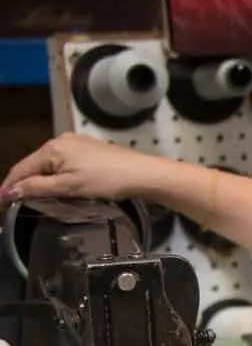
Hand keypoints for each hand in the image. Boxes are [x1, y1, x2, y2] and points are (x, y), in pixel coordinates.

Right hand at [0, 133, 161, 205]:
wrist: (142, 173)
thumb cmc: (107, 180)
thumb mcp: (68, 187)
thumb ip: (37, 188)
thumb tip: (10, 191)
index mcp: (52, 148)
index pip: (20, 169)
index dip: (9, 188)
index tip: (0, 204)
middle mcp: (60, 140)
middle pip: (33, 165)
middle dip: (23, 184)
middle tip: (14, 204)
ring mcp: (76, 143)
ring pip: (48, 165)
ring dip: (40, 180)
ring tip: (33, 198)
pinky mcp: (88, 149)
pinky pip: (63, 163)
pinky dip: (56, 176)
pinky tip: (58, 187)